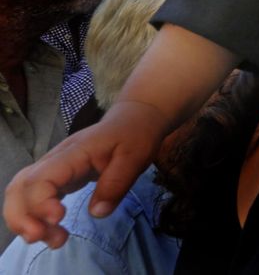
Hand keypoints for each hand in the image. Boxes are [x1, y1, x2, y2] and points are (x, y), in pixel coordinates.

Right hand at [5, 100, 166, 246]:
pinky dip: (33, 217)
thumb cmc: (134, 135)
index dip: (40, 202)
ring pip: (20, 194)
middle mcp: (55, 160)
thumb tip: (97, 213)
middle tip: (48, 238)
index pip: (41, 177)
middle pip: (20, 188)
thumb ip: (117, 183)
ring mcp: (52, 169)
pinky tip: (50, 231)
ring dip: (26, 221)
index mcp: (74, 152)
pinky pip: (31, 197)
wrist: (132, 120)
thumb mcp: (135, 156)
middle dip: (24, 217)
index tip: (58, 219)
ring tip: (54, 240)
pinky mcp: (55, 178)